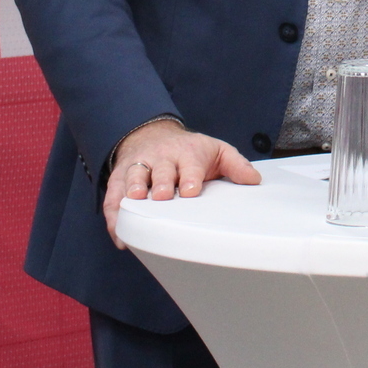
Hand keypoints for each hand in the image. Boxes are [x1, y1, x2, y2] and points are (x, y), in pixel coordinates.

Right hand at [103, 120, 260, 248]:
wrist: (153, 135)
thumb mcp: (217, 151)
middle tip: (163, 197)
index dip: (189, 177)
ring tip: (134, 204)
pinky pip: (113, 196)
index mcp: (186, 152)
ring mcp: (139, 167)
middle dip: (161, 183)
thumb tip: (254, 180)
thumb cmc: (190, 151)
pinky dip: (114, 214)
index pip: (188, 165)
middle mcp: (161, 158)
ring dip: (133, 191)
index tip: (190, 191)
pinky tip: (119, 232)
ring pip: (133, 178)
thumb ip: (236, 165)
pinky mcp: (120, 178)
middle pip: (160, 171)